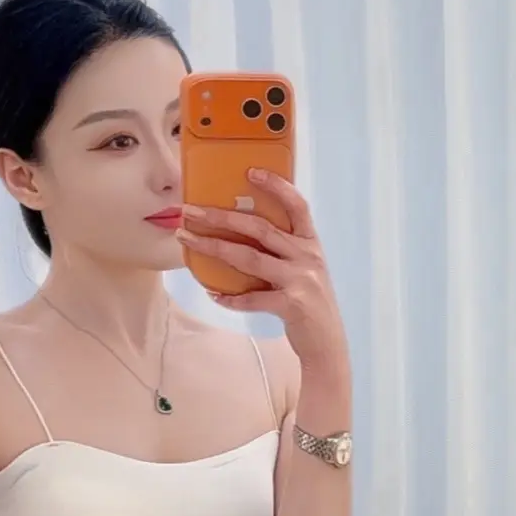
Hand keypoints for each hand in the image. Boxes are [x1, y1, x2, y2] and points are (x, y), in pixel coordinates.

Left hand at [181, 174, 348, 379]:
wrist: (328, 344)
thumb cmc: (310, 303)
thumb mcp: (305, 269)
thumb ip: (283, 250)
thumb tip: (242, 232)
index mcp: (310, 243)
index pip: (297, 205)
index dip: (276, 186)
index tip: (251, 171)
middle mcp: (307, 256)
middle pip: (260, 228)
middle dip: (221, 216)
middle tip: (191, 209)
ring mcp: (300, 280)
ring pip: (250, 257)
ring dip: (214, 248)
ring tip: (188, 240)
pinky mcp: (292, 305)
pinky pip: (253, 298)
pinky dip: (231, 298)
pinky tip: (214, 294)